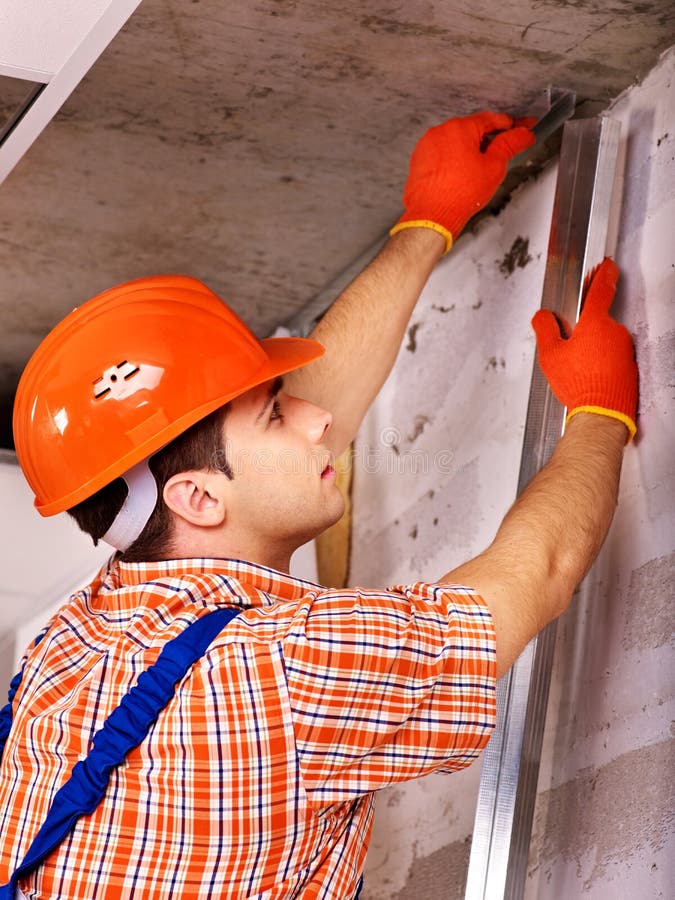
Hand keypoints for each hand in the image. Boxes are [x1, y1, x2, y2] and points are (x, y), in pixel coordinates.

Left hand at [390, 111, 535, 252]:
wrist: (431, 217)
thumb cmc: (458, 195)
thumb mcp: (494, 167)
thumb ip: (510, 145)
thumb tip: (523, 134)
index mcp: (459, 128)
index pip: (490, 119)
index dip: (508, 125)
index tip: (518, 129)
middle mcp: (439, 132)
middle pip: (471, 130)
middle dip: (486, 142)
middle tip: (497, 158)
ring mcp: (426, 146)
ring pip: (455, 143)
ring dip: (468, 152)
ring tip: (474, 175)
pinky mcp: (419, 160)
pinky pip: (441, 155)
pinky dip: (452, 162)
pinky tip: (459, 178)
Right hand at [531, 258, 637, 439]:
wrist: (602, 413)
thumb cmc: (579, 385)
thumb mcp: (550, 355)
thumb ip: (545, 329)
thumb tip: (542, 316)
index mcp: (595, 324)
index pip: (601, 290)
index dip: (603, 274)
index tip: (606, 265)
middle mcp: (616, 333)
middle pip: (599, 322)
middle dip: (586, 330)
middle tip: (570, 347)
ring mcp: (625, 350)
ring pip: (606, 341)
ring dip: (594, 349)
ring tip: (579, 369)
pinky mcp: (630, 367)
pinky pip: (614, 359)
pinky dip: (603, 364)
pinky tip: (591, 378)